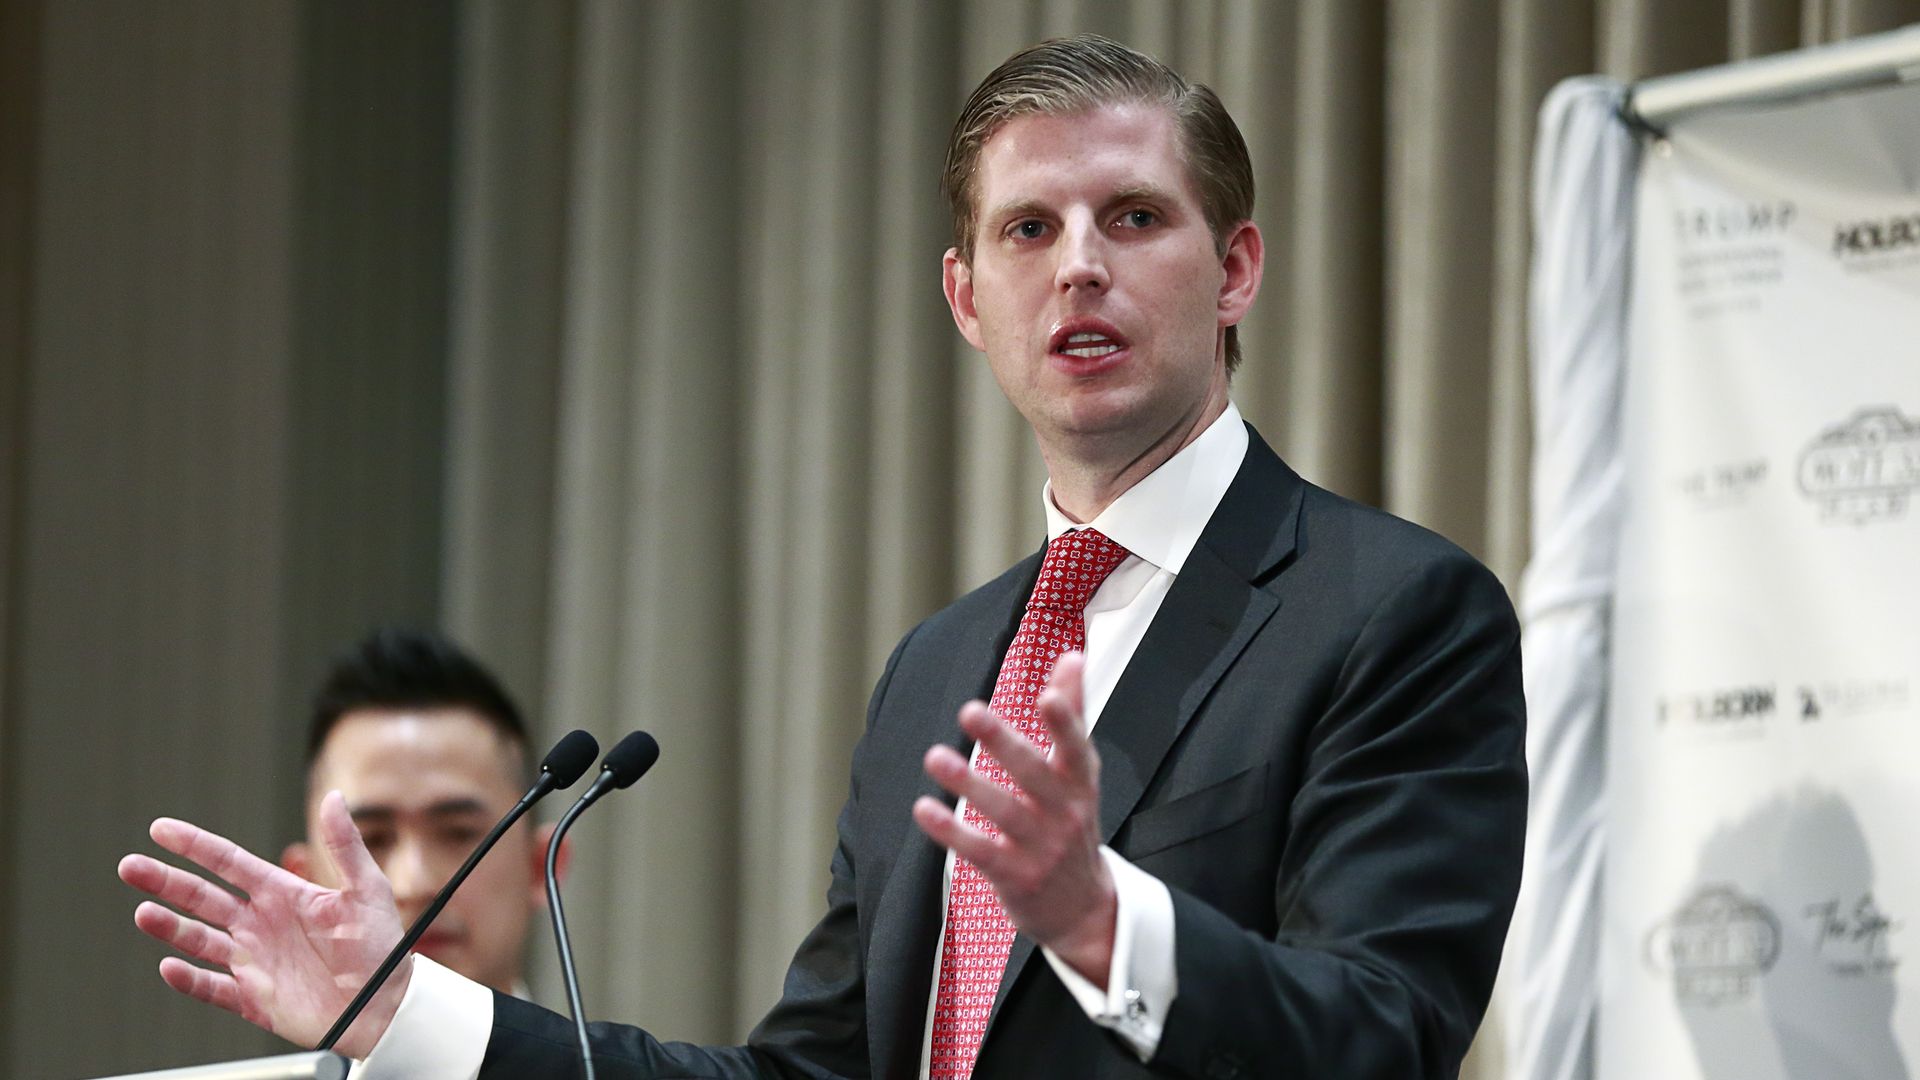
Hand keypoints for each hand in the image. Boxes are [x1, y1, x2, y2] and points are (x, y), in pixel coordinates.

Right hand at [117, 790, 408, 1057]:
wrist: (386, 1006)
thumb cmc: (381, 947)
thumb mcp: (367, 890)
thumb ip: (346, 845)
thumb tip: (336, 797)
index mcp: (282, 893)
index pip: (229, 863)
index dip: (195, 845)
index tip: (161, 829)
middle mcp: (260, 924)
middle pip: (202, 897)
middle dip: (166, 881)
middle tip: (130, 866)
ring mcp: (253, 961)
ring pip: (199, 939)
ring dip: (170, 927)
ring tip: (143, 913)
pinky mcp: (253, 998)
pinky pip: (212, 988)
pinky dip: (189, 980)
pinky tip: (170, 967)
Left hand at [912, 651, 1116, 984]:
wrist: (1084, 909)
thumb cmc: (1073, 822)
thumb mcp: (1080, 772)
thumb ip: (1073, 712)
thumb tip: (1073, 654)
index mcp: (1080, 782)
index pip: (1076, 747)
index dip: (1065, 722)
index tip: (1047, 695)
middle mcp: (1066, 813)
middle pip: (1035, 775)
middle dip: (1003, 743)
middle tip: (970, 710)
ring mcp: (1042, 848)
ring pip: (1004, 813)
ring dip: (969, 784)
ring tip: (935, 756)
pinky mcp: (1016, 877)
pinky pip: (980, 852)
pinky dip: (952, 832)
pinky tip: (925, 809)